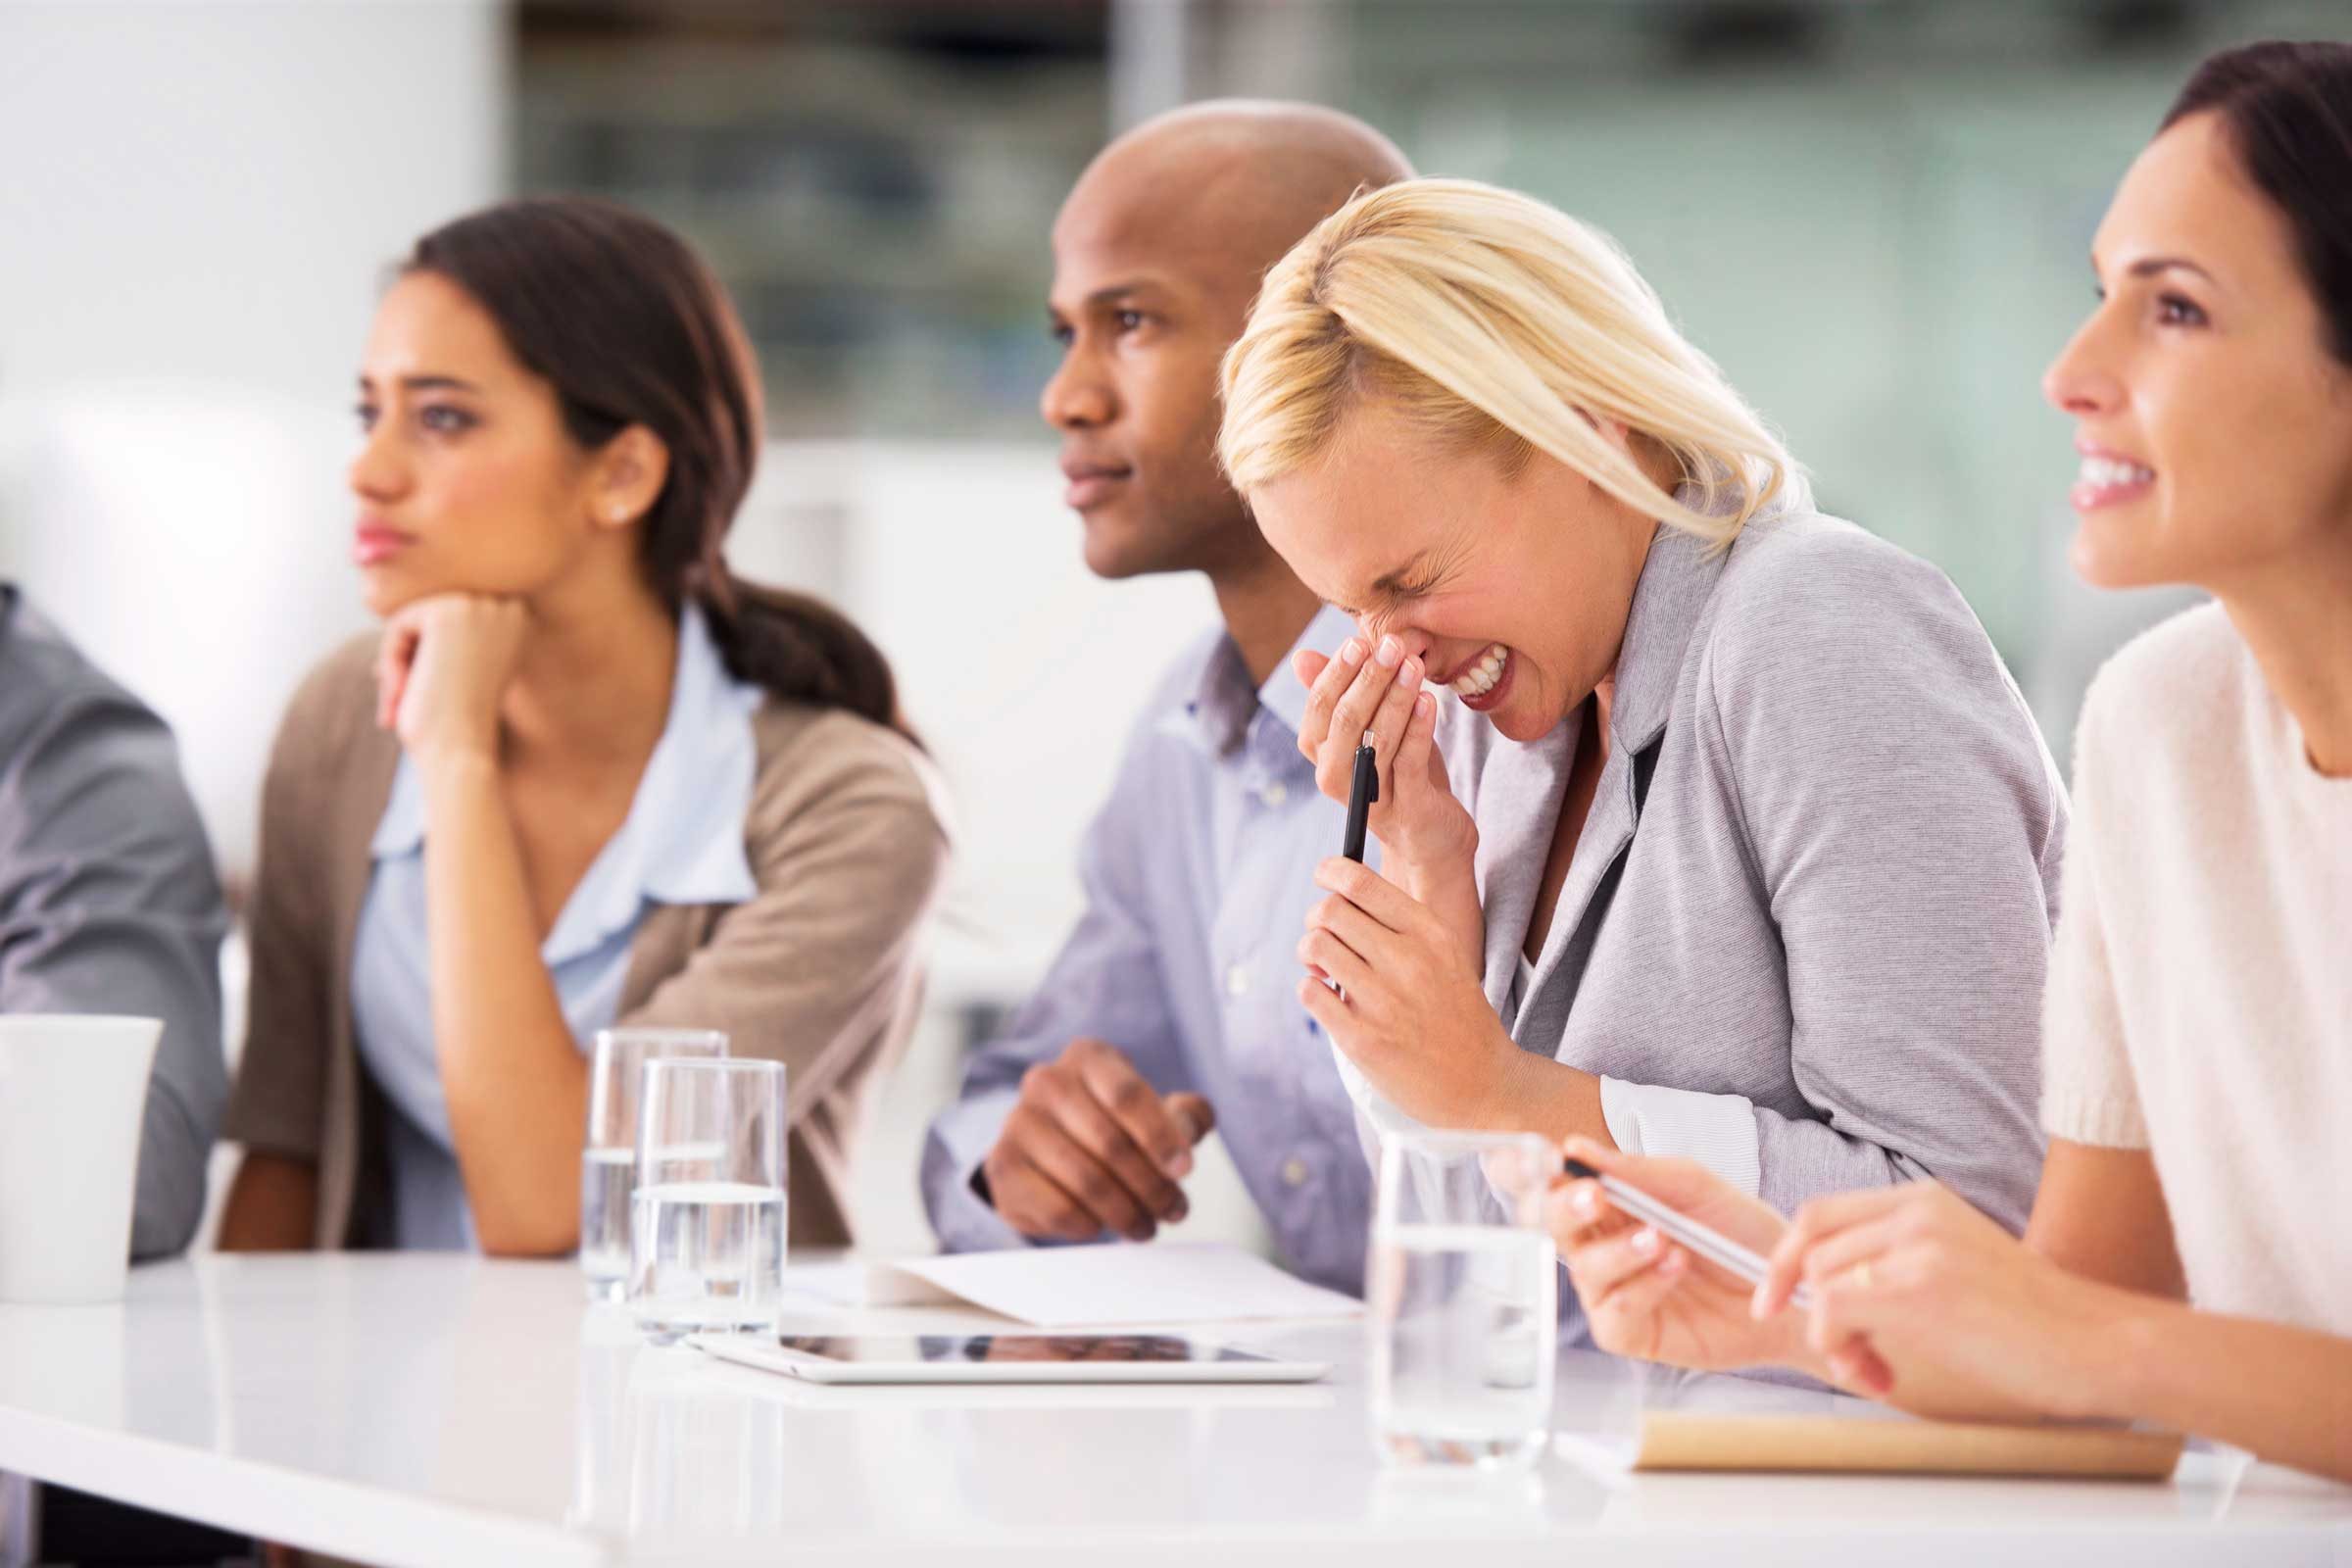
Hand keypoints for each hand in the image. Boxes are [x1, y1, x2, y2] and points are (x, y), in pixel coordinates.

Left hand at [376, 594, 530, 761]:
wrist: (461, 750)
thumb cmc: (460, 726)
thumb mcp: (462, 676)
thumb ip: (449, 645)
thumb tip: (408, 623)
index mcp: (521, 624)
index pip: (455, 623)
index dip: (430, 658)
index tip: (417, 694)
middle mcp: (507, 609)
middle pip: (434, 617)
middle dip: (410, 659)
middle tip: (396, 703)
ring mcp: (478, 606)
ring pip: (413, 621)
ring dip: (398, 662)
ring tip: (398, 701)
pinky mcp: (446, 612)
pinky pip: (398, 625)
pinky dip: (391, 660)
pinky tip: (401, 692)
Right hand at [981, 1039, 1214, 1242]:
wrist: (1047, 1150)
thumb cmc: (1112, 1125)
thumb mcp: (1156, 1112)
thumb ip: (1186, 1116)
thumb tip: (1188, 1131)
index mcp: (1088, 1057)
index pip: (1126, 1094)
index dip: (1160, 1136)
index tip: (1184, 1170)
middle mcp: (1046, 1081)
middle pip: (1109, 1142)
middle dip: (1151, 1185)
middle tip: (1173, 1209)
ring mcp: (1018, 1122)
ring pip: (1085, 1180)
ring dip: (1126, 1212)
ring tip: (1147, 1226)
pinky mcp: (1003, 1166)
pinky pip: (1056, 1208)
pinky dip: (1089, 1225)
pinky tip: (1103, 1225)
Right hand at [1294, 636, 1475, 883]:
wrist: (1432, 839)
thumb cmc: (1401, 775)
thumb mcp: (1372, 729)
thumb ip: (1341, 694)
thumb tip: (1301, 657)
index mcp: (1322, 755)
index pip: (1319, 708)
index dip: (1337, 673)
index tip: (1360, 641)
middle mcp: (1336, 779)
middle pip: (1345, 722)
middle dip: (1369, 678)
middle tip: (1392, 644)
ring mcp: (1371, 798)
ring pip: (1377, 740)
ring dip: (1395, 697)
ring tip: (1414, 664)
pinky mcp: (1408, 810)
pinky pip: (1408, 763)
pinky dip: (1417, 727)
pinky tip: (1429, 699)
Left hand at [1295, 857, 1521, 1129]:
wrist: (1484, 1086)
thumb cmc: (1457, 1016)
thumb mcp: (1445, 955)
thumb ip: (1399, 926)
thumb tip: (1337, 900)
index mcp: (1429, 933)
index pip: (1360, 882)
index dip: (1330, 872)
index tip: (1323, 878)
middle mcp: (1407, 960)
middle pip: (1328, 911)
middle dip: (1316, 920)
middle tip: (1326, 941)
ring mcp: (1383, 1001)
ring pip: (1314, 946)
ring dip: (1311, 956)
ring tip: (1328, 973)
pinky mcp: (1362, 1039)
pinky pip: (1309, 991)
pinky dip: (1312, 989)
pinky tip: (1331, 1000)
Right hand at [1546, 1136, 1820, 1374]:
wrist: (1790, 1286)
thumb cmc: (1742, 1232)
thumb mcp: (1693, 1187)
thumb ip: (1635, 1171)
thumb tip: (1575, 1148)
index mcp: (1611, 1204)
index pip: (1557, 1186)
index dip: (1542, 1173)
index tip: (1554, 1160)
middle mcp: (1603, 1246)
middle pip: (1554, 1226)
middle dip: (1567, 1208)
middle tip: (1596, 1196)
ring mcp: (1614, 1291)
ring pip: (1584, 1269)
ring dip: (1620, 1251)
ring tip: (1663, 1239)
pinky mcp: (1630, 1333)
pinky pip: (1613, 1312)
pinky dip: (1641, 1287)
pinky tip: (1675, 1269)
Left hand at [1757, 1182, 2108, 1419]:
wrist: (2095, 1345)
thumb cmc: (2030, 1323)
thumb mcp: (1955, 1263)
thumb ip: (1894, 1258)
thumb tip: (1818, 1287)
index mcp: (1923, 1199)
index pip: (1819, 1213)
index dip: (1784, 1258)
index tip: (1773, 1301)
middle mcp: (1916, 1211)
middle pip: (1811, 1248)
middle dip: (1812, 1308)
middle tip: (1852, 1356)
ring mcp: (1918, 1245)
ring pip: (1820, 1281)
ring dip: (1834, 1339)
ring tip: (1879, 1368)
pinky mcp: (1920, 1287)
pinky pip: (1833, 1309)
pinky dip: (1839, 1348)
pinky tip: (1881, 1375)